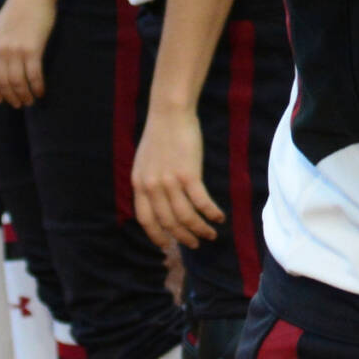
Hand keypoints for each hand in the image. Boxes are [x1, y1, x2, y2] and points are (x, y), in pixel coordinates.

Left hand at [0, 0, 56, 106]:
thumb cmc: (19, 7)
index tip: (0, 100)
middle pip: (2, 82)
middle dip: (10, 97)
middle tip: (18, 104)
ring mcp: (15, 51)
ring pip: (17, 82)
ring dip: (24, 95)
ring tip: (30, 101)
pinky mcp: (32, 49)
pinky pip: (33, 75)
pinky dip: (37, 87)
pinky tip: (41, 91)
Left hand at [131, 106, 223, 247]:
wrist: (169, 113)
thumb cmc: (160, 134)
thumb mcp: (144, 161)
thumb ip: (147, 182)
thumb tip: (156, 200)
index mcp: (139, 184)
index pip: (146, 220)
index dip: (157, 235)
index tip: (167, 245)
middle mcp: (152, 187)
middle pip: (169, 222)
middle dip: (184, 237)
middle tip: (196, 244)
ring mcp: (170, 182)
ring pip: (186, 217)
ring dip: (200, 229)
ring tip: (211, 234)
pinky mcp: (188, 174)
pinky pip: (201, 202)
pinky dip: (211, 213)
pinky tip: (219, 217)